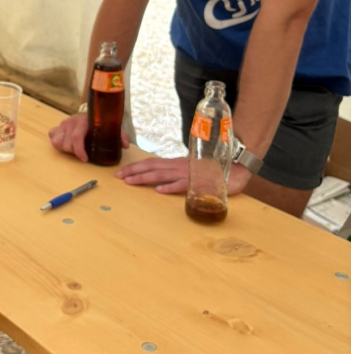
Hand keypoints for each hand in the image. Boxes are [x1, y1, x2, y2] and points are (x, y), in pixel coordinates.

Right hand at [49, 113, 129, 161]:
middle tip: (83, 155)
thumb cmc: (100, 122)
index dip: (79, 150)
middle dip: (74, 152)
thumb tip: (126, 145)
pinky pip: (52, 136)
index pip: (77, 136)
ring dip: (66, 149)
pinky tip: (66, 144)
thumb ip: (120, 135)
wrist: (91, 111)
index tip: (85, 159)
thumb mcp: (112, 127)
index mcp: (84, 120)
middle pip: (67, 143)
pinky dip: (57, 143)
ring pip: (58, 141)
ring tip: (75, 150)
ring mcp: (63, 124)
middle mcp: (71, 121)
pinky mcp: (58, 127)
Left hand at [115, 157, 249, 195]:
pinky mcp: (199, 182)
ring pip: (162, 175)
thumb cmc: (212, 169)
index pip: (152, 163)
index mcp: (176, 163)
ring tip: (130, 182)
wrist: (235, 166)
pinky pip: (182, 185)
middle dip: (133, 171)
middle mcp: (178, 166)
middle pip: (151, 167)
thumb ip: (177, 172)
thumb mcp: (191, 169)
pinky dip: (170, 187)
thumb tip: (163, 179)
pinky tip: (160, 191)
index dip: (136, 167)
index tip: (122, 172)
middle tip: (118, 177)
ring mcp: (188, 173)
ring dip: (144, 178)